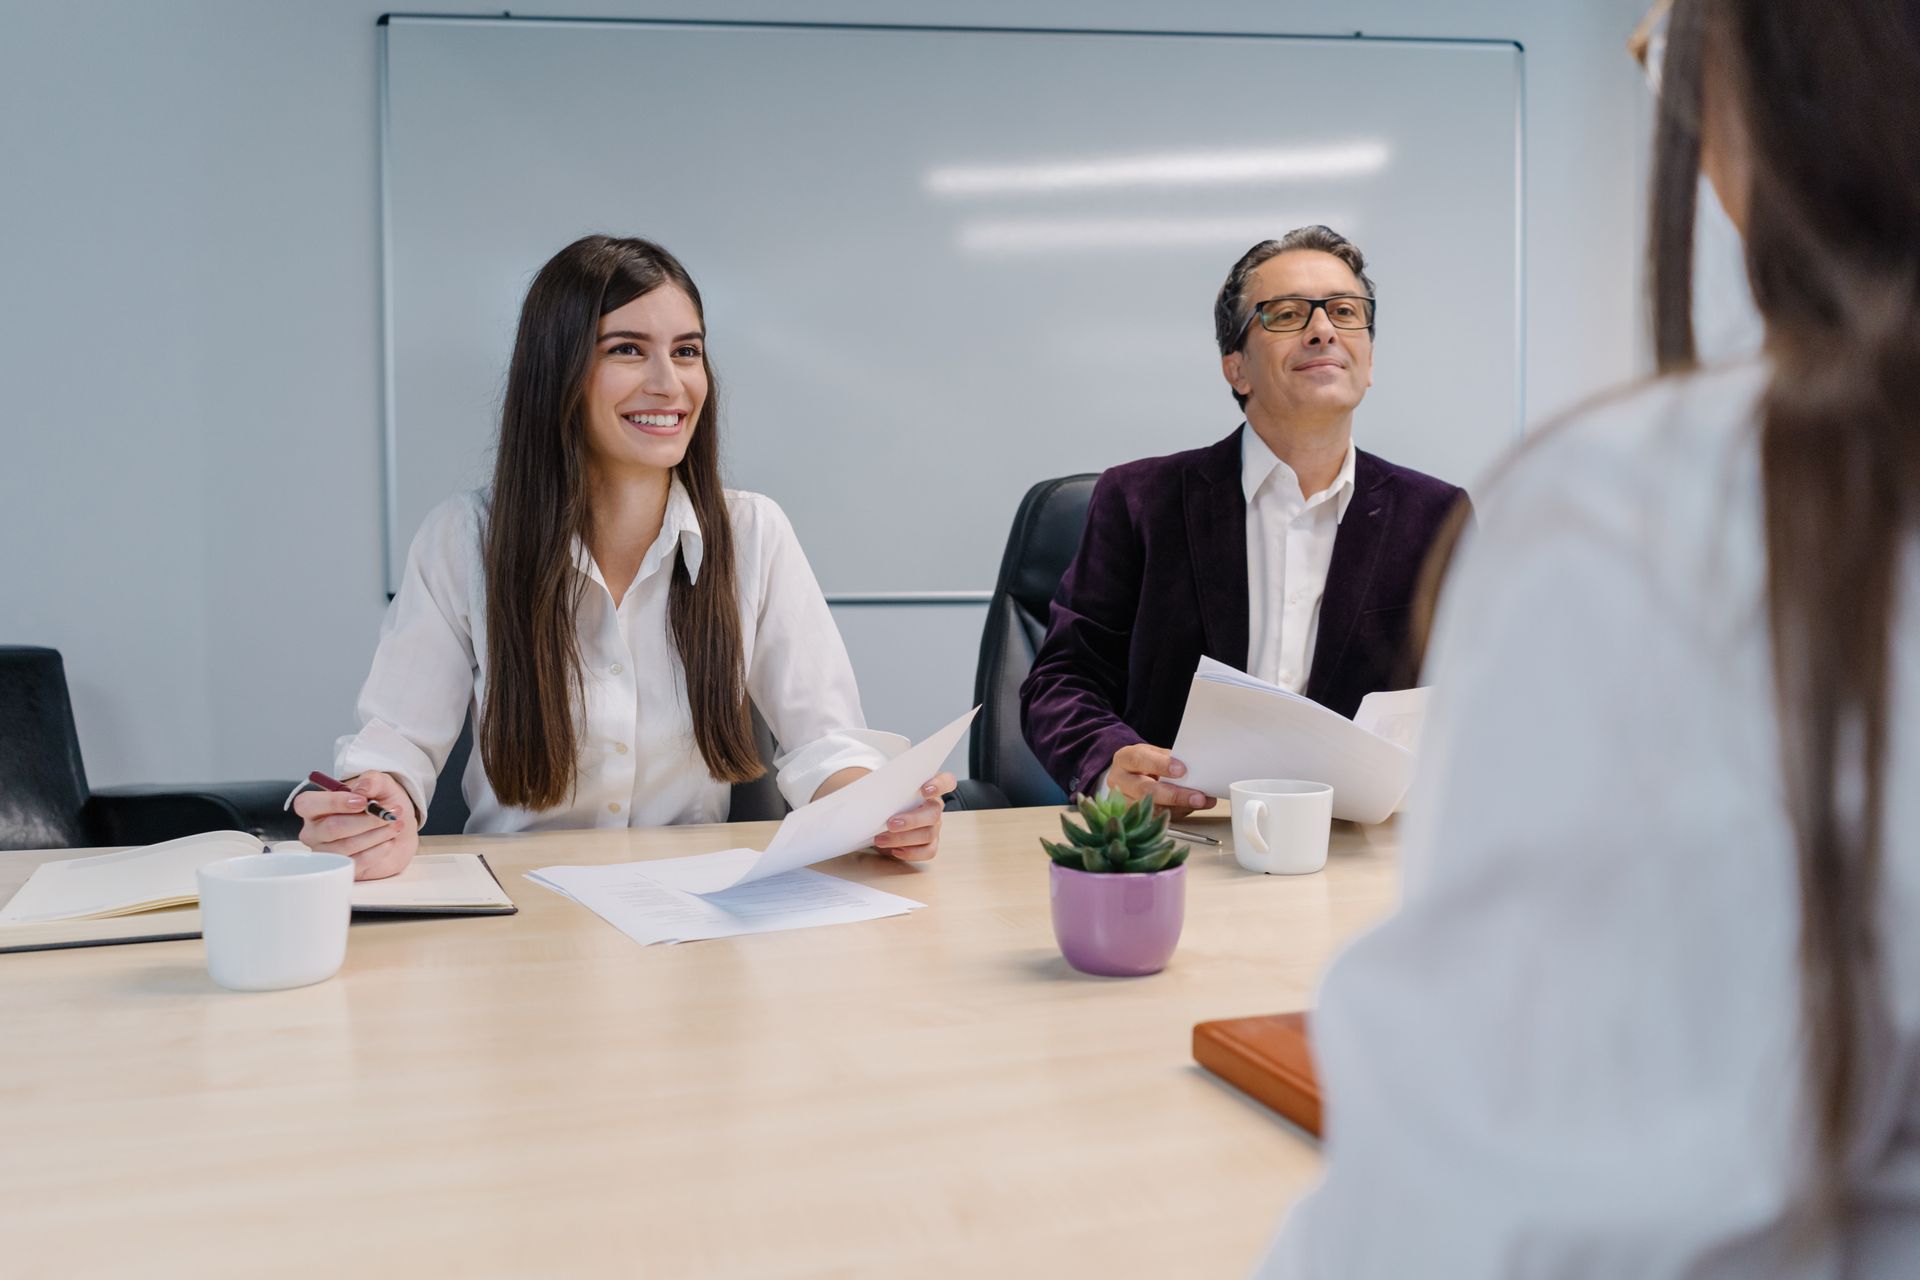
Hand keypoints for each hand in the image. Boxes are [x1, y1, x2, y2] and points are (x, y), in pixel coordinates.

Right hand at [292, 770, 418, 880]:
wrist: (397, 827)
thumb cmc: (381, 803)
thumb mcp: (381, 784)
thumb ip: (371, 780)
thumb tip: (361, 789)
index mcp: (315, 807)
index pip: (307, 804)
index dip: (334, 802)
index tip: (363, 801)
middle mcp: (315, 831)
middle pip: (332, 828)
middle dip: (366, 820)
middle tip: (390, 813)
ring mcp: (326, 852)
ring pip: (347, 846)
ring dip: (376, 834)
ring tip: (395, 825)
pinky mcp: (342, 868)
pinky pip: (356, 862)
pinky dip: (377, 851)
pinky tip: (389, 842)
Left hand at [872, 771, 956, 862]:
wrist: (879, 816)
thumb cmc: (884, 798)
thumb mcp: (884, 788)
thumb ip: (884, 787)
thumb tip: (869, 791)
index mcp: (929, 787)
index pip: (946, 781)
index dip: (940, 785)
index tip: (924, 790)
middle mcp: (935, 806)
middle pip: (934, 813)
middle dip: (912, 820)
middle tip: (890, 824)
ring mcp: (934, 826)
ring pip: (928, 834)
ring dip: (903, 838)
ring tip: (880, 839)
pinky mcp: (930, 843)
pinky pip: (928, 851)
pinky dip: (911, 852)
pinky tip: (894, 850)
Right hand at [1107, 743, 1211, 816]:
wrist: (1127, 776)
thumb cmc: (1143, 763)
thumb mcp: (1152, 753)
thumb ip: (1169, 759)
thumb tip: (1195, 768)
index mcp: (1124, 759)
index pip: (1139, 760)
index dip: (1160, 765)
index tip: (1182, 770)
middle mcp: (1120, 782)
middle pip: (1145, 790)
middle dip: (1174, 795)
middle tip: (1197, 797)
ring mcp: (1124, 803)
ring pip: (1152, 809)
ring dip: (1180, 807)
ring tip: (1201, 803)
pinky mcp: (1132, 818)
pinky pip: (1157, 819)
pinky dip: (1177, 813)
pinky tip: (1191, 807)